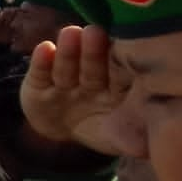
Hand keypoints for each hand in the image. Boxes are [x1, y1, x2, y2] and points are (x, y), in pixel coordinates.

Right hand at [20, 25, 125, 154]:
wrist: (60, 132)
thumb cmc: (97, 128)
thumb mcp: (115, 139)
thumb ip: (128, 140)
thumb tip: (144, 148)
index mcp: (116, 88)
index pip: (119, 74)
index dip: (120, 63)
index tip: (123, 49)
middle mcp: (90, 80)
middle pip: (92, 67)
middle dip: (93, 51)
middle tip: (94, 32)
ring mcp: (63, 81)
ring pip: (66, 67)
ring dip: (68, 51)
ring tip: (69, 33)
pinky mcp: (37, 85)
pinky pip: (40, 74)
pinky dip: (41, 62)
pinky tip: (44, 49)